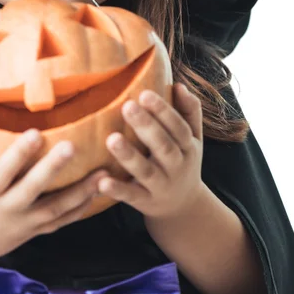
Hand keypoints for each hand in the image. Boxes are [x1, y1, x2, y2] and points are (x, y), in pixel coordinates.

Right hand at [0, 125, 106, 271]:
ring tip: (102, 174)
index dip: (18, 155)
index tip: (35, 133)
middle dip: (53, 169)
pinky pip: (60, 222)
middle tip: (73, 147)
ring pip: (54, 209)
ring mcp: (24, 223)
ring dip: (80, 192)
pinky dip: (80, 210)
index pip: (3, 172)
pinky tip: (98, 193)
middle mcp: (7, 209)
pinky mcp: (34, 231)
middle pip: (32, 189)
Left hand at [98, 83, 203, 219]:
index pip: (178, 127)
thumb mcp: (192, 138)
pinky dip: (117, 189)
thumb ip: (189, 111)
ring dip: (129, 156)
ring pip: (146, 171)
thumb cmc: (181, 160)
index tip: (145, 93)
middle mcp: (177, 166)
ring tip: (111, 139)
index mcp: (188, 147)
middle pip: (163, 146)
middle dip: (146, 126)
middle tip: (127, 106)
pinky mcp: (145, 202)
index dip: (163, 111)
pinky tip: (101, 181)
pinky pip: (131, 196)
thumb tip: (180, 85)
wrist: (184, 208)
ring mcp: (161, 186)